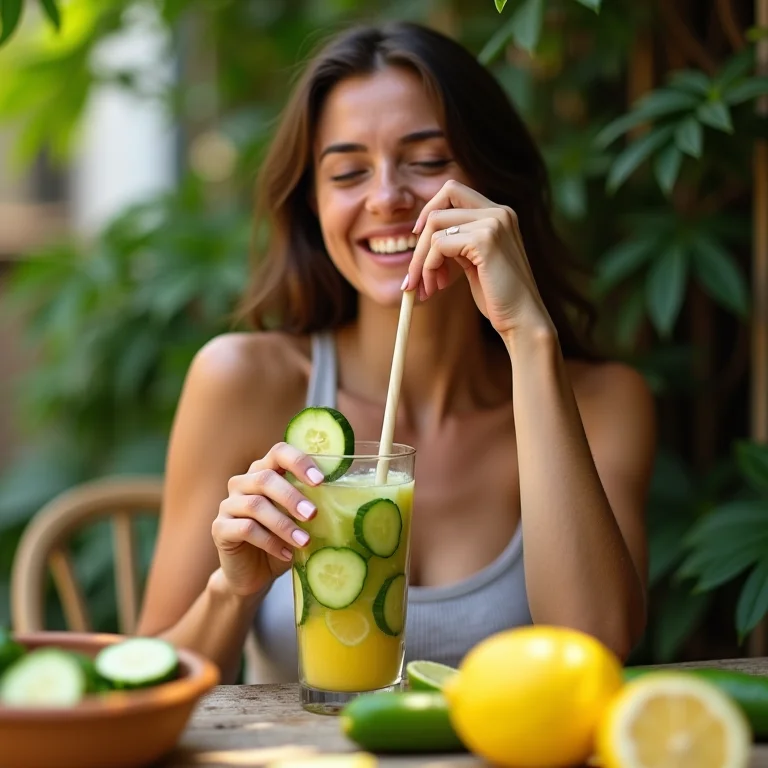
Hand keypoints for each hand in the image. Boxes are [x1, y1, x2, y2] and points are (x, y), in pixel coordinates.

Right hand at [211, 442, 322, 595]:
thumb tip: (344, 500)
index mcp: (264, 471)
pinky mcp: (220, 528)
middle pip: (265, 478)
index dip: (299, 462)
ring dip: (284, 524)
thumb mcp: (299, 521)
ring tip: (305, 541)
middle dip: (292, 496)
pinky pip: (245, 529)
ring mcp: (229, 504)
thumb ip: (311, 505)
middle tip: (313, 515)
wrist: (254, 574)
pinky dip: (270, 541)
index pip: (279, 452)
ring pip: (255, 505)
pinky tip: (287, 553)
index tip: (320, 481)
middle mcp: (243, 482)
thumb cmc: (282, 540)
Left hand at [404, 180, 554, 338]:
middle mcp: (499, 211)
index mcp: (499, 213)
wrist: (522, 320)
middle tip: (414, 274)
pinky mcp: (485, 239)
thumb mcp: (476, 262)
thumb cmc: (499, 297)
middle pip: (440, 206)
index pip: (453, 190)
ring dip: (422, 260)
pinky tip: (437, 286)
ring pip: (435, 226)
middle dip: (419, 241)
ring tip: (426, 288)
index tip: (419, 238)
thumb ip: (459, 242)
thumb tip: (423, 234)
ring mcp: (493, 222)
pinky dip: (430, 267)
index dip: (429, 211)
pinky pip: (439, 244)